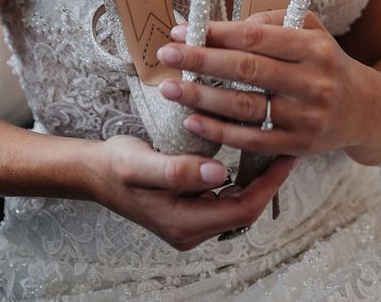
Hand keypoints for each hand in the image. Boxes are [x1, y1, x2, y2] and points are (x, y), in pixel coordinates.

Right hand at [87, 135, 296, 250]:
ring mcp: (190, 223)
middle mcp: (191, 230)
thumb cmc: (115, 166)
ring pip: (236, 205)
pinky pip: (224, 199)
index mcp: (183, 224)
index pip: (241, 210)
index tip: (286, 157)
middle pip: (244, 210)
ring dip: (256, 180)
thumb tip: (218, 173)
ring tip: (272, 150)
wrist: (94, 173)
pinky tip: (247, 157)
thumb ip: (177, 171)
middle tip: (286, 149)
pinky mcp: (190, 211)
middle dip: (268, 182)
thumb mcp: (141, 164)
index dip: (268, 185)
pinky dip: (240, 179)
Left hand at [156, 10, 373, 156]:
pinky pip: (252, 140)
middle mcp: (312, 81)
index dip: (215, 33)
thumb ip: (272, 22)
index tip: (181, 31)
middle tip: (166, 55)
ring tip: (169, 89)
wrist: (366, 109)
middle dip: (200, 61)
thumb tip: (228, 27)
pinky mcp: (299, 145)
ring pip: (245, 107)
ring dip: (202, 98)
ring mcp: (306, 116)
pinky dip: (219, 132)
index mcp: (312, 47)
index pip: (255, 37)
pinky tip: (192, 121)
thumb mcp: (311, 30)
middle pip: (246, 70)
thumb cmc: (325, 62)